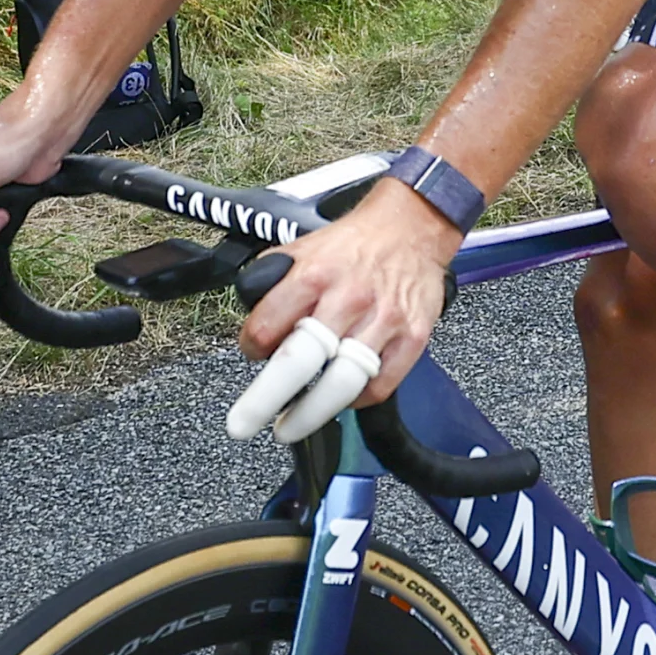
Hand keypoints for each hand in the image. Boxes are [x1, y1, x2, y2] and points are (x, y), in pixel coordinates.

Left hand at [226, 182, 456, 437]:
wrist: (412, 228)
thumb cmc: (352, 245)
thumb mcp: (301, 249)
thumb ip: (272, 285)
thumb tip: (252, 327)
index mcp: (313, 275)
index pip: (266, 328)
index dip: (251, 348)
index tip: (252, 354)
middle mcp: (347, 299)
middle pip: (300, 362)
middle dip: (266, 399)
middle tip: (243, 424)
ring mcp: (383, 321)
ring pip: (341, 383)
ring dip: (310, 413)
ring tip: (290, 426)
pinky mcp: (412, 338)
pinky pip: (379, 386)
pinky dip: (355, 401)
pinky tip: (339, 401)